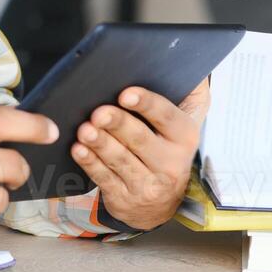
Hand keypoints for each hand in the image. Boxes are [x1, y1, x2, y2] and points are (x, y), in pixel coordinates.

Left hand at [72, 79, 210, 230]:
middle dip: (118, 124)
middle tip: (98, 113)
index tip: (126, 94)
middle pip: (140, 139)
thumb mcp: (183, 125)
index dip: (146, 104)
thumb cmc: (167, 151)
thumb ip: (189, 95)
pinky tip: (79, 150)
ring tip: (85, 130)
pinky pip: (103, 179)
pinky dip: (89, 163)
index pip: (166, 117)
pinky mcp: (124, 199)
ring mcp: (147, 185)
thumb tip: (192, 66)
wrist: (161, 205)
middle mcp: (170, 164)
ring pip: (120, 160)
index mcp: (184, 138)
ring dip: (100, 144)